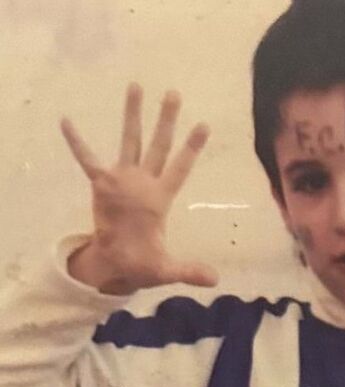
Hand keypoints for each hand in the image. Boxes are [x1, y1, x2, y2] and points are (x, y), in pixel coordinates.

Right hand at [63, 83, 216, 294]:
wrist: (115, 264)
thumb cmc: (143, 263)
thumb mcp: (166, 270)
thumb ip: (189, 271)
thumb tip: (215, 281)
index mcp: (161, 198)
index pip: (180, 167)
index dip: (191, 148)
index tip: (204, 124)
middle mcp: (144, 183)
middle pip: (157, 145)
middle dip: (165, 120)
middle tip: (174, 92)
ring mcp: (122, 181)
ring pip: (129, 142)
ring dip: (131, 116)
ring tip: (135, 86)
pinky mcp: (100, 186)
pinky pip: (87, 160)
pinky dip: (78, 143)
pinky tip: (68, 121)